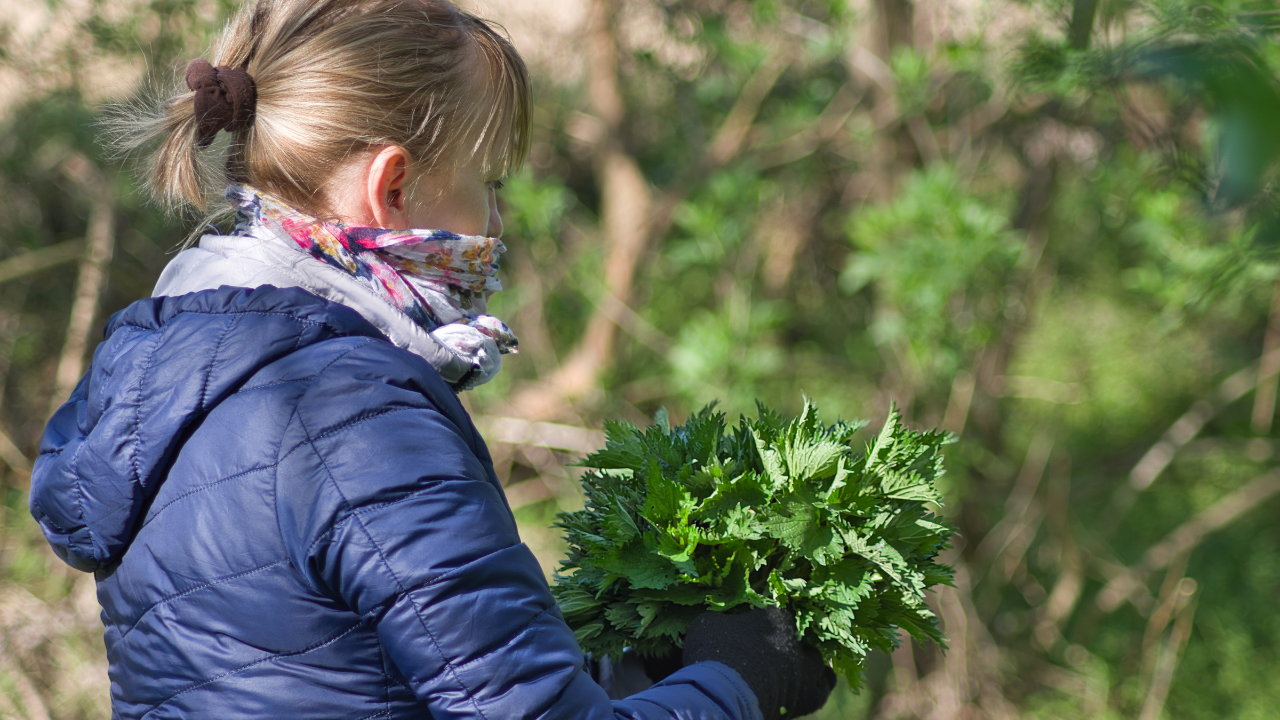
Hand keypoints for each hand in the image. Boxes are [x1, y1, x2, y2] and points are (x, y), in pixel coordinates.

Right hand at [682, 607, 835, 719]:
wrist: (725, 693)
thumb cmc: (714, 652)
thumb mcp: (708, 623)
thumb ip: (723, 619)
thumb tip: (722, 621)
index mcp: (776, 617)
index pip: (781, 611)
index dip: (770, 620)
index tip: (758, 626)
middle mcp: (796, 642)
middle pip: (803, 638)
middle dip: (794, 642)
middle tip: (777, 650)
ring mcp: (804, 671)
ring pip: (819, 663)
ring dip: (811, 664)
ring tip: (798, 668)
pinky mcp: (806, 699)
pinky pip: (821, 691)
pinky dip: (816, 688)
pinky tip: (806, 688)